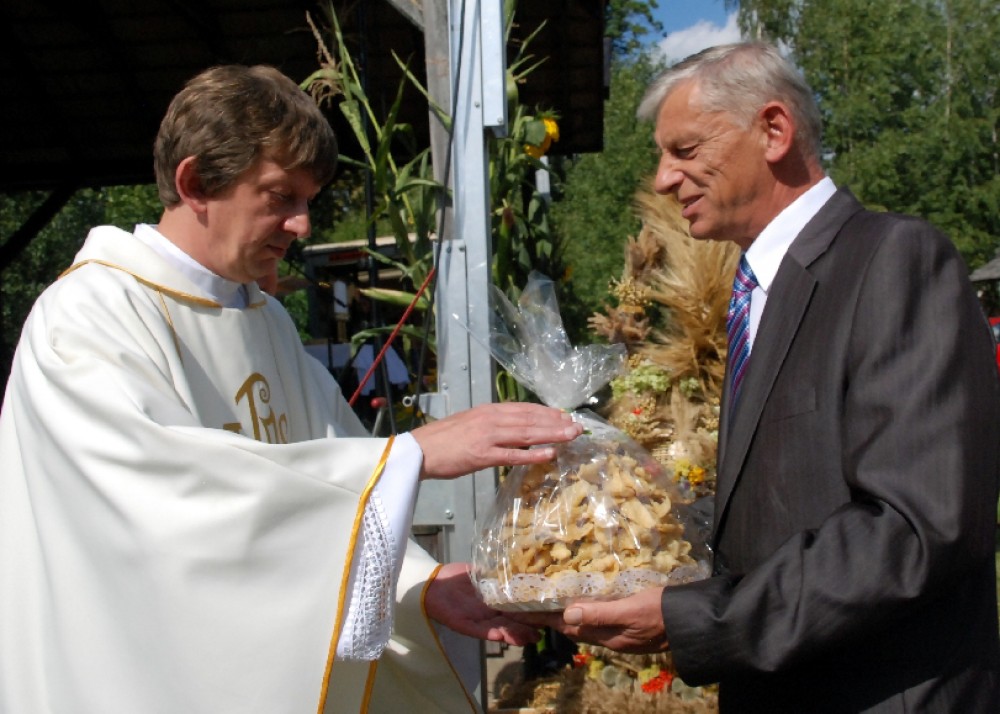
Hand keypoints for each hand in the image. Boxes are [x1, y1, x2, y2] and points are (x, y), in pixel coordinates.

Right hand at [411, 402, 581, 479]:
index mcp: (488, 410)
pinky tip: (550, 454)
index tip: (565, 416)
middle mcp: (491, 419)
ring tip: (571, 436)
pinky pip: (513, 454)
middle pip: (530, 419)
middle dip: (556, 423)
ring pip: (527, 433)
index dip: (546, 412)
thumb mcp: (470, 423)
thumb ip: (491, 423)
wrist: (420, 450)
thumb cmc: (443, 440)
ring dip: (552, 434)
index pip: (524, 408)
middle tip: (578, 427)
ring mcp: (488, 437)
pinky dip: (533, 453)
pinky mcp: (482, 455)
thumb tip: (513, 427)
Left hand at [424, 562, 540, 646]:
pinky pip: (476, 630)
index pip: (514, 611)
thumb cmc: (457, 578)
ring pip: (497, 630)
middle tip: (539, 635)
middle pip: (509, 624)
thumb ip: (496, 571)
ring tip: (524, 639)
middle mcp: (487, 614)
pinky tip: (499, 635)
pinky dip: (487, 633)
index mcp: (493, 603)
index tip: (544, 617)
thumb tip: (517, 561)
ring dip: (510, 635)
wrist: (432, 583)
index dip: (528, 615)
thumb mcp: (480, 573)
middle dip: (524, 630)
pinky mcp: (462, 624)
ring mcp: (475, 620)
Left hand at [507, 586, 668, 653]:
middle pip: (570, 626)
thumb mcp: (631, 610)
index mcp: (606, 635)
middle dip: (548, 617)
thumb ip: (600, 614)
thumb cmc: (662, 612)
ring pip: (582, 624)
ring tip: (548, 603)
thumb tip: (568, 613)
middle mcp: (608, 637)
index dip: (541, 617)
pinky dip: (583, 612)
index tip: (519, 610)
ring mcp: (617, 633)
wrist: (691, 622)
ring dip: (564, 615)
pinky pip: (596, 620)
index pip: (564, 625)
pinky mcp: (626, 625)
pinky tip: (582, 603)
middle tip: (528, 605)